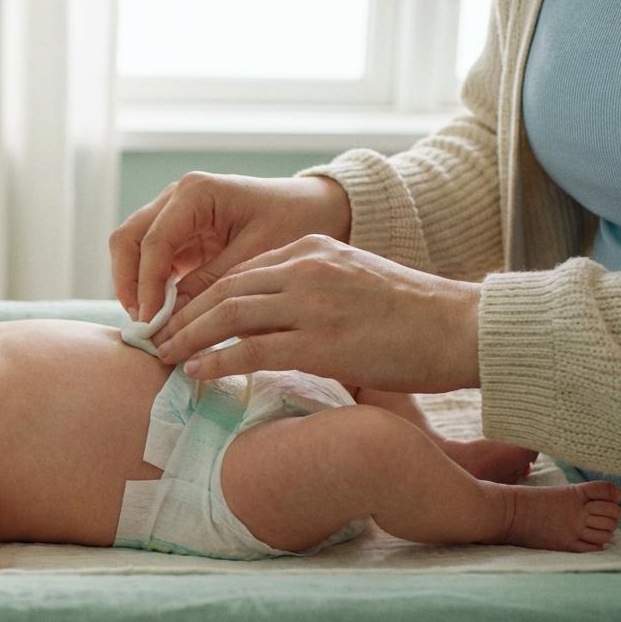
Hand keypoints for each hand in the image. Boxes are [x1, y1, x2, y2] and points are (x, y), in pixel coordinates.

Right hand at [109, 173, 351, 321]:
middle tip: (143, 324)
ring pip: (132, 248)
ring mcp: (174, 214)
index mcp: (196, 193)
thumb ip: (210, 284)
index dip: (147, 286)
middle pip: (128, 239)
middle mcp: (176, 197)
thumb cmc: (293, 223)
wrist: (314, 208)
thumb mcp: (255, 258)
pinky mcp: (180, 234)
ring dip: (135, 286)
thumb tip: (169, 320)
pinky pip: (151, 259)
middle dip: (129, 283)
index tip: (152, 323)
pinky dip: (151, 286)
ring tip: (151, 324)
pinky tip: (164, 315)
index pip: (153, 242)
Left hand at [152, 235, 480, 393]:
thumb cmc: (416, 316)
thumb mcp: (356, 283)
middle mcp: (308, 268)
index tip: (177, 316)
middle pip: (225, 288)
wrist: (464, 328)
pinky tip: (195, 372)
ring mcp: (313, 304)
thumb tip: (275, 323)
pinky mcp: (322, 342)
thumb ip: (314, 292)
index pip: (241, 271)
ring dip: (189, 336)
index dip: (202, 295)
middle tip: (156, 338)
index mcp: (314, 249)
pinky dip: (217, 360)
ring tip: (164, 356)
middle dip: (184, 314)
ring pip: (230, 315)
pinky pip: (253, 350)